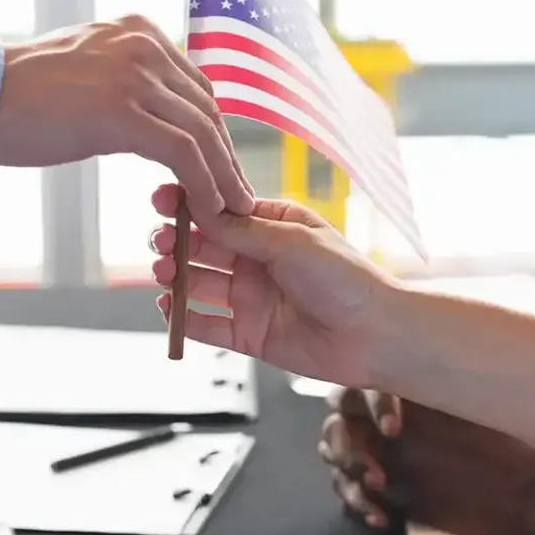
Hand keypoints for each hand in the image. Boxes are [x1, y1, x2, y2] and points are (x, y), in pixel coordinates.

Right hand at [0, 16, 253, 220]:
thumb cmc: (13, 94)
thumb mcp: (82, 72)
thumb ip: (120, 82)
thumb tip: (145, 115)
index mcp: (137, 31)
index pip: (194, 85)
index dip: (213, 131)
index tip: (221, 165)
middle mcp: (144, 45)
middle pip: (206, 107)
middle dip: (225, 155)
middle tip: (236, 194)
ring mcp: (135, 75)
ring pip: (202, 131)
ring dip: (222, 176)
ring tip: (230, 212)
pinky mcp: (123, 111)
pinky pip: (183, 152)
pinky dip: (204, 183)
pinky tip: (208, 209)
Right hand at [148, 184, 393, 386]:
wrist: (374, 335)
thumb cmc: (347, 279)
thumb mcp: (292, 242)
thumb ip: (241, 231)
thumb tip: (201, 209)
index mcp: (273, 228)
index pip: (222, 212)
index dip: (191, 206)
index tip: (163, 200)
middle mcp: (259, 260)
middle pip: (204, 247)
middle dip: (177, 241)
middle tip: (160, 240)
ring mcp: (251, 297)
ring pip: (199, 283)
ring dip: (175, 276)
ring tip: (162, 272)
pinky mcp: (248, 334)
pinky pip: (206, 325)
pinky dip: (184, 317)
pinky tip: (168, 307)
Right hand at [319, 389, 534, 534]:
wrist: (532, 484)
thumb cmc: (510, 433)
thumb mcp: (477, 398)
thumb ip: (440, 378)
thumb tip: (419, 345)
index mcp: (402, 390)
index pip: (362, 386)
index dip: (371, 405)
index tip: (395, 428)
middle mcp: (386, 420)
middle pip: (337, 427)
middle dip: (347, 447)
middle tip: (374, 470)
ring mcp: (385, 457)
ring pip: (338, 463)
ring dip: (349, 478)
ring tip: (377, 491)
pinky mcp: (390, 492)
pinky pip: (354, 497)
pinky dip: (360, 506)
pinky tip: (383, 518)